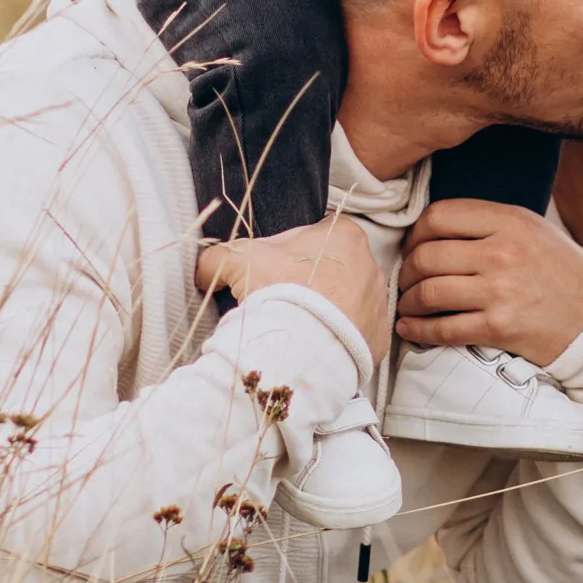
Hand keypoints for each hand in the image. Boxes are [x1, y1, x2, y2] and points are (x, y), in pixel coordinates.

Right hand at [197, 217, 387, 361]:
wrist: (302, 349)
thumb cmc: (277, 293)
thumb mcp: (237, 260)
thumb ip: (216, 258)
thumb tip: (203, 270)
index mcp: (344, 234)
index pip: (316, 233)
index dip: (290, 252)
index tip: (276, 272)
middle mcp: (370, 263)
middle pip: (333, 266)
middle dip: (311, 281)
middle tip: (285, 300)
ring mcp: (378, 300)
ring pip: (348, 299)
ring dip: (327, 309)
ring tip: (300, 326)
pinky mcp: (379, 334)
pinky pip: (358, 331)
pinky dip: (339, 336)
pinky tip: (317, 343)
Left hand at [396, 199, 582, 366]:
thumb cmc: (562, 272)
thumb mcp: (533, 229)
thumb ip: (489, 223)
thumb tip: (434, 228)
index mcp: (510, 220)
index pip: (440, 216)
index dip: (416, 233)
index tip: (413, 246)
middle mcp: (502, 252)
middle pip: (427, 256)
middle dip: (406, 271)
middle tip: (405, 279)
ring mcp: (499, 291)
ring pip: (429, 292)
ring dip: (408, 301)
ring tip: (407, 304)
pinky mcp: (499, 328)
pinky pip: (443, 329)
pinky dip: (418, 330)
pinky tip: (410, 328)